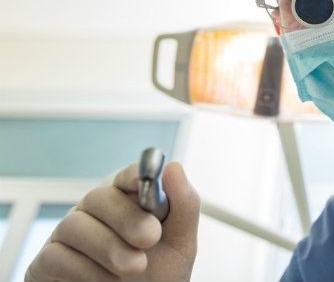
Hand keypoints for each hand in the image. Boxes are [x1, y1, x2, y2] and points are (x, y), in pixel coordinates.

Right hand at [25, 161, 199, 280]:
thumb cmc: (157, 278)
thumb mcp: (179, 244)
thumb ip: (183, 206)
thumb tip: (173, 167)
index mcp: (128, 201)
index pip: (126, 176)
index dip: (135, 174)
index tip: (146, 181)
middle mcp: (95, 213)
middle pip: (99, 197)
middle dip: (127, 217)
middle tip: (150, 237)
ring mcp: (68, 236)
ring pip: (75, 225)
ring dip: (109, 247)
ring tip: (136, 267)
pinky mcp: (46, 264)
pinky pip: (55, 256)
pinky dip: (85, 270)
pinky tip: (108, 281)